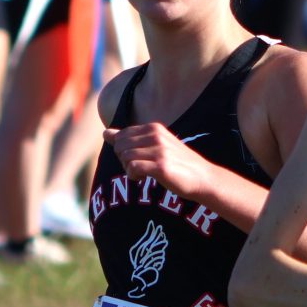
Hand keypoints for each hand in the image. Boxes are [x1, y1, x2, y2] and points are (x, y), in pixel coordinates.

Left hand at [103, 123, 217, 201]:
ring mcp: (159, 151)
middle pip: (120, 146)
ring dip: (129, 169)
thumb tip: (105, 133)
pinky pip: (132, 168)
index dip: (124, 150)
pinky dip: (133, 176)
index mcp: (154, 128)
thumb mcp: (154, 145)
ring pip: (125, 157)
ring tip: (143, 173)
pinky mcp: (160, 166)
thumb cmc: (177, 163)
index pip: (121, 136)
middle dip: (124, 160)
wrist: (202, 178)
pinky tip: (143, 178)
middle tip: (138, 167)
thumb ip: (129, 138)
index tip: (137, 158)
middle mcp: (156, 136)